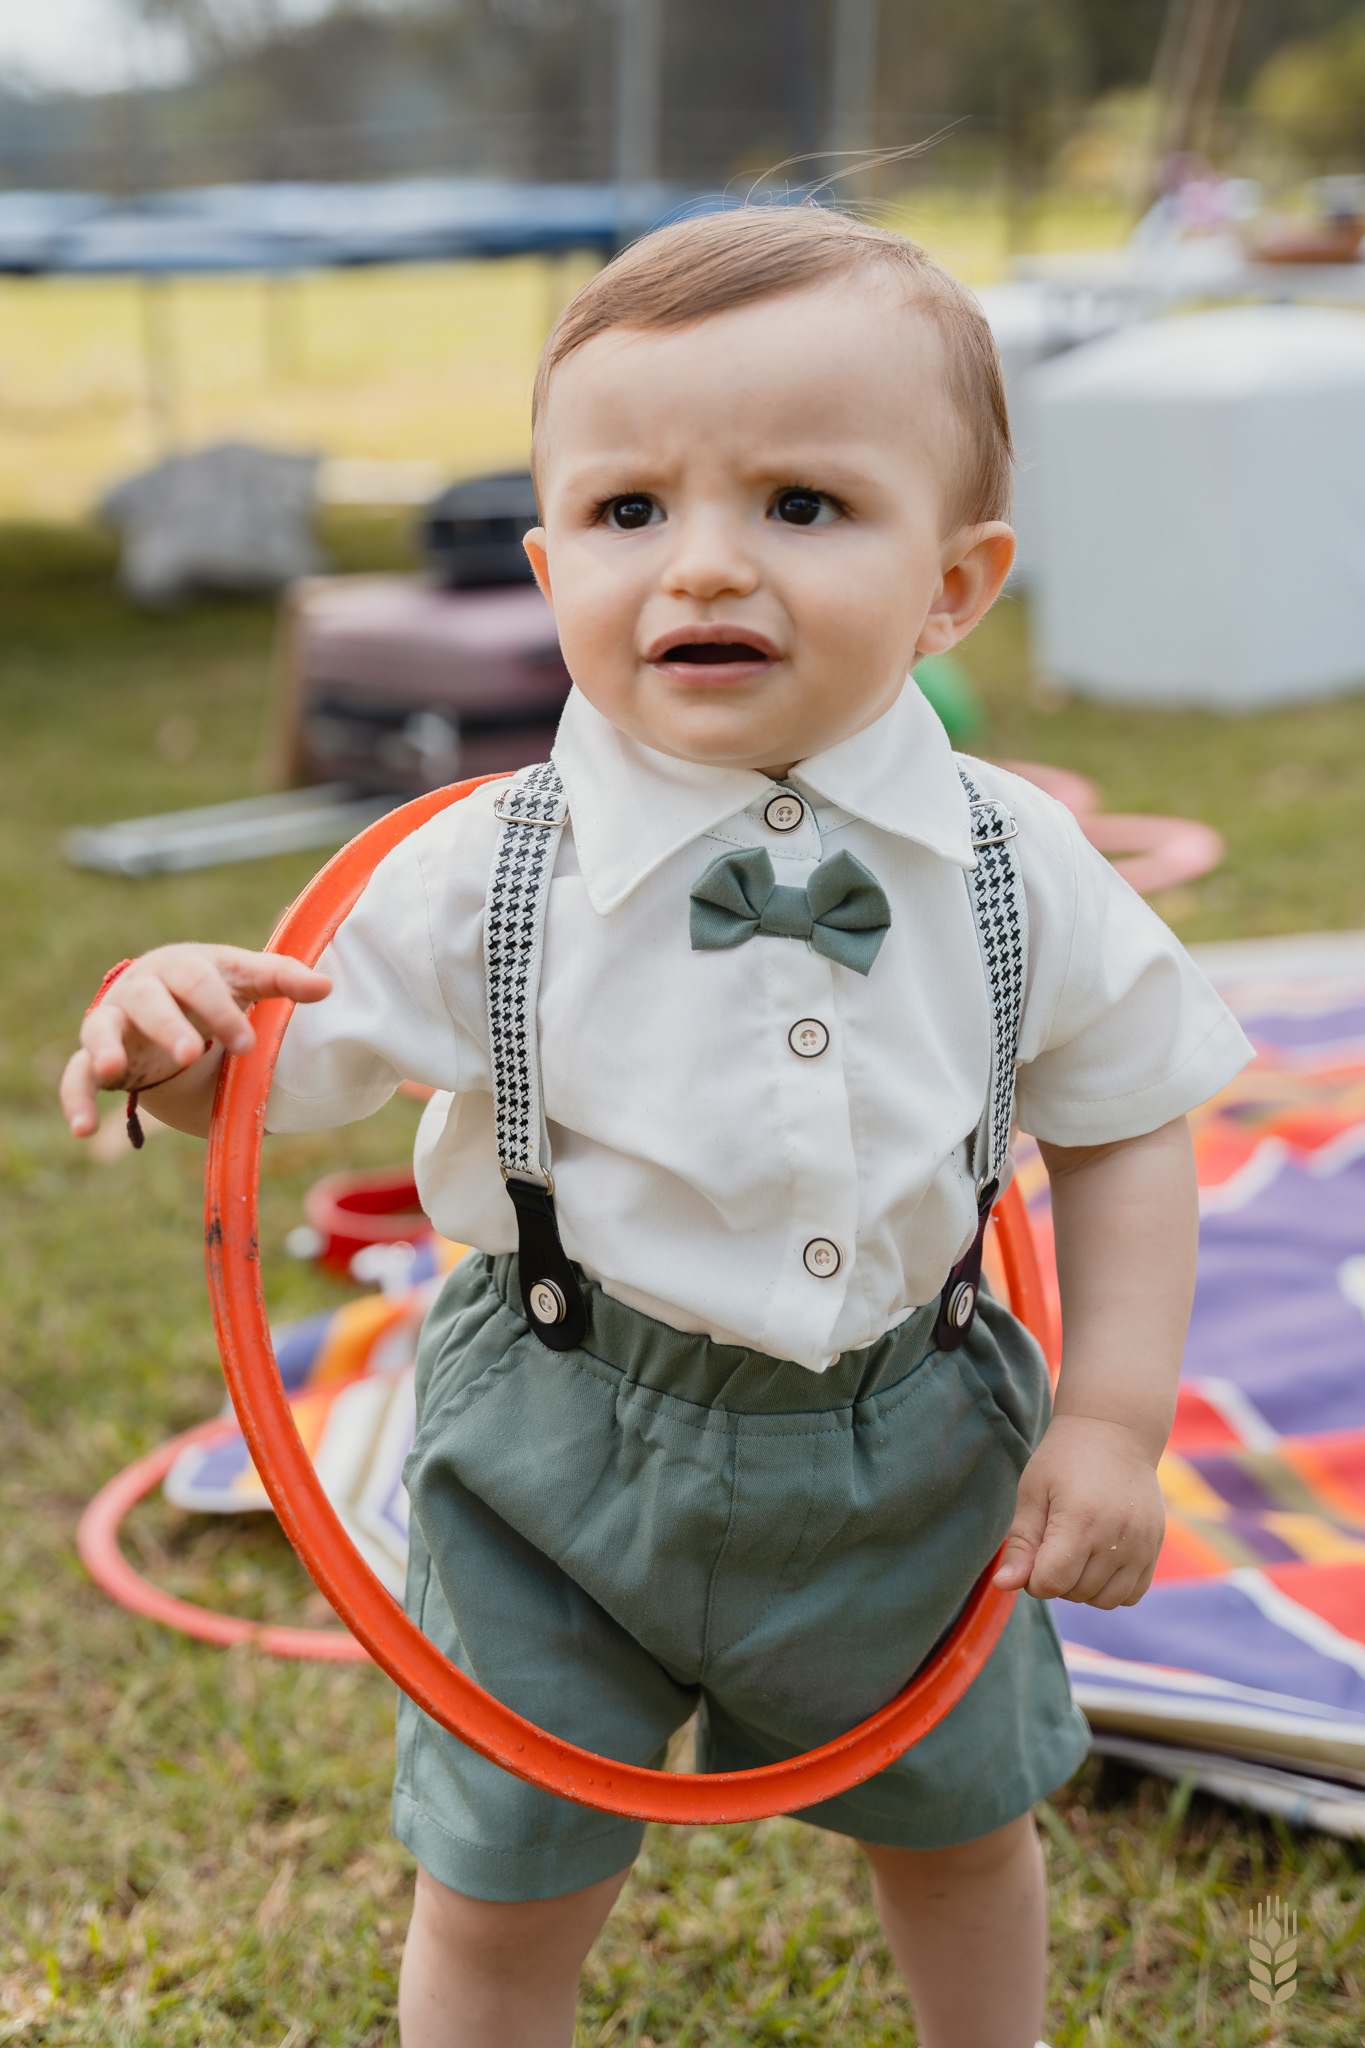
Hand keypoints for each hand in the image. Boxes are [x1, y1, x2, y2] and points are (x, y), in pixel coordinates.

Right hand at [60, 943, 331, 1138]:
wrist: (166, 1002)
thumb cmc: (213, 988)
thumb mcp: (244, 981)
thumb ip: (282, 980)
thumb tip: (327, 987)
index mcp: (183, 966)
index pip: (199, 979)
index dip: (220, 1009)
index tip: (246, 1043)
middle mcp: (142, 988)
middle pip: (149, 1000)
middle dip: (168, 1025)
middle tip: (192, 1052)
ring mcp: (115, 1022)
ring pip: (101, 1029)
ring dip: (106, 1049)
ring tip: (113, 1070)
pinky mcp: (95, 1057)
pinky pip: (76, 1075)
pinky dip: (75, 1099)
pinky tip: (83, 1129)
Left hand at [990, 1412, 1165, 1607]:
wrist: (1115, 1431)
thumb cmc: (1064, 1459)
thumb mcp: (1032, 1492)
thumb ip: (1021, 1543)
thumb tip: (1003, 1586)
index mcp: (1080, 1521)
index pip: (1051, 1583)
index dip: (1032, 1577)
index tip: (1032, 1551)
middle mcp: (1117, 1538)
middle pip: (1077, 1593)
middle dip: (1057, 1578)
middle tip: (1053, 1542)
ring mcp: (1142, 1545)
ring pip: (1106, 1601)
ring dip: (1084, 1588)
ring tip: (1076, 1551)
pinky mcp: (1156, 1547)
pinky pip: (1133, 1594)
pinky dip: (1112, 1588)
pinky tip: (1099, 1559)